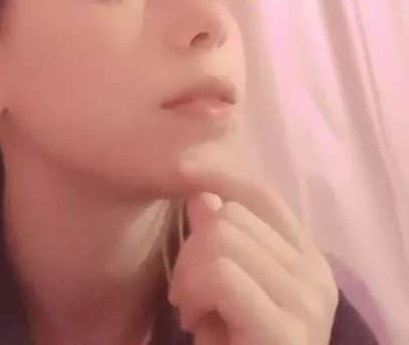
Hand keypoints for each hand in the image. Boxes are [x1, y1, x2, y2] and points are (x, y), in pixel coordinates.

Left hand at [169, 162, 338, 344]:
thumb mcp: (227, 290)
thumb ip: (221, 241)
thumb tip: (202, 192)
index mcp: (307, 258)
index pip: (263, 195)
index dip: (220, 175)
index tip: (183, 171)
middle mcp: (316, 273)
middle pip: (231, 215)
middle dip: (192, 250)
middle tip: (189, 296)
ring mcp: (306, 301)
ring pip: (221, 236)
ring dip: (189, 275)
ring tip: (194, 313)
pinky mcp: (286, 329)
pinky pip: (221, 273)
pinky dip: (194, 292)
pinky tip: (196, 324)